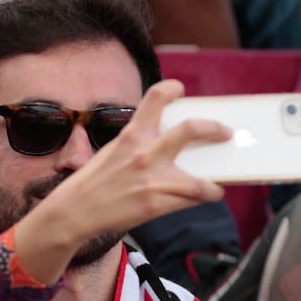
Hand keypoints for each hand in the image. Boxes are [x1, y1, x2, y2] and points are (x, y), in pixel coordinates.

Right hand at [15, 80, 229, 280]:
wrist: (75, 211)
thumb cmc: (93, 182)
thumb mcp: (114, 152)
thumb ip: (140, 145)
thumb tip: (170, 146)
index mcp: (131, 135)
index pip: (155, 98)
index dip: (171, 89)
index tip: (180, 89)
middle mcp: (145, 154)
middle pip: (190, 130)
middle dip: (213, 129)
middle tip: (225, 131)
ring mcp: (153, 180)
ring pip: (199, 180)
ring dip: (213, 182)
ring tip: (216, 184)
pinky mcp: (156, 204)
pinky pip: (190, 201)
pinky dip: (200, 199)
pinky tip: (203, 198)